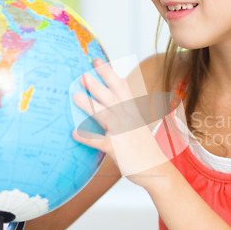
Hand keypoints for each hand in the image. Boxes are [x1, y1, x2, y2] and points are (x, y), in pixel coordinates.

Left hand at [71, 58, 172, 187]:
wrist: (156, 169)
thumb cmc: (143, 144)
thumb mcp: (138, 118)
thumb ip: (128, 99)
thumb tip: (121, 79)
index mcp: (133, 111)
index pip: (121, 87)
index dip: (108, 73)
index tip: (96, 61)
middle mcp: (129, 120)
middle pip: (112, 99)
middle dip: (98, 86)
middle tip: (83, 76)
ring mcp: (123, 134)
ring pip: (105, 117)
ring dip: (90, 106)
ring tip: (75, 96)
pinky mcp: (117, 149)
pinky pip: (99, 142)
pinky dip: (87, 137)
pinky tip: (74, 133)